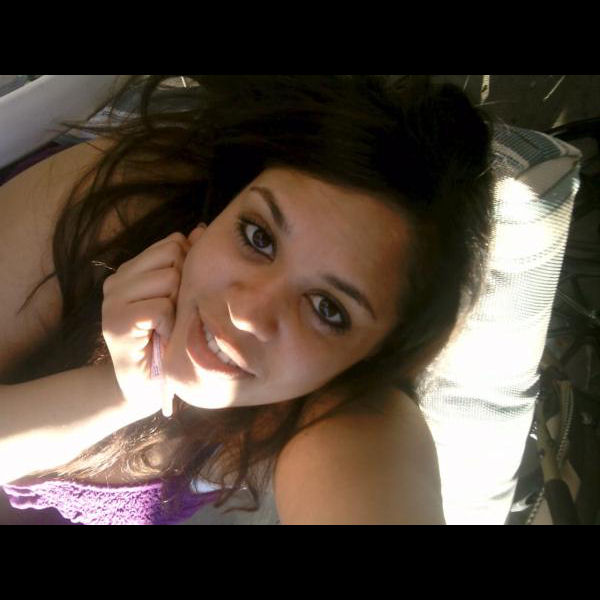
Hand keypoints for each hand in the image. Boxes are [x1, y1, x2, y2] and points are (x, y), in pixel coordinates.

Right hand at [101, 232, 190, 422]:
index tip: (180, 296)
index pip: (172, 242)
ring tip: (166, 326)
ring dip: (176, 307)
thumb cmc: (167, 340)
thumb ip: (185, 262)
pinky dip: (169, 325)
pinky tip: (162, 338)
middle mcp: (117, 280)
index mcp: (131, 270)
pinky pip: (162, 306)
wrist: (145, 387)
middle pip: (173, 256)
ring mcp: (112, 300)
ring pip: (169, 279)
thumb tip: (199, 228)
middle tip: (172, 314)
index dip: (187, 267)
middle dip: (182, 285)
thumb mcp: (179, 297)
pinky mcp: (116, 321)